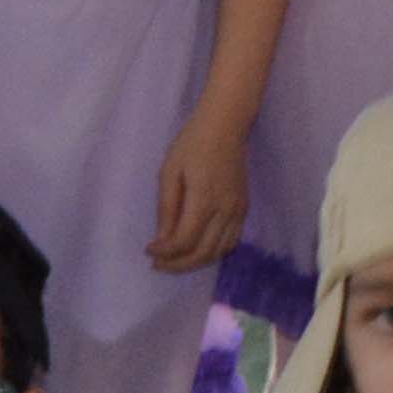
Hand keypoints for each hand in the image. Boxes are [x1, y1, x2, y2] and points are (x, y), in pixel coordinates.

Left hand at [150, 108, 248, 269]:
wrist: (225, 127)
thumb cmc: (191, 144)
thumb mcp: (169, 172)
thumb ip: (166, 208)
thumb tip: (161, 240)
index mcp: (204, 199)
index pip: (185, 240)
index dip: (166, 253)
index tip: (149, 252)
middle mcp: (225, 210)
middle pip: (203, 252)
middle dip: (179, 265)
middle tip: (158, 265)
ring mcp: (238, 211)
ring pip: (219, 251)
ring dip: (196, 262)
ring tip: (175, 261)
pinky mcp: (243, 209)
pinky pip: (231, 241)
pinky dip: (213, 252)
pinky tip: (197, 249)